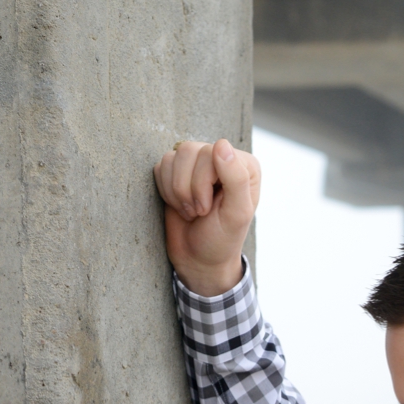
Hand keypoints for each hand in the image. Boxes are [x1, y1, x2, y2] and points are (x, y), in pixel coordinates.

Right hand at [153, 137, 261, 295]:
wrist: (198, 259)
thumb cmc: (221, 239)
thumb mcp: (235, 213)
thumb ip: (236, 178)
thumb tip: (221, 144)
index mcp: (243, 164)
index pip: (211, 152)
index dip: (202, 183)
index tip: (208, 209)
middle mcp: (221, 159)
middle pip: (189, 152)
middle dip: (187, 189)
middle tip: (198, 212)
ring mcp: (197, 164)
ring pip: (172, 157)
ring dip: (175, 191)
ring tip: (189, 210)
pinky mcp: (176, 173)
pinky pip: (160, 167)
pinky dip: (165, 190)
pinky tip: (178, 205)